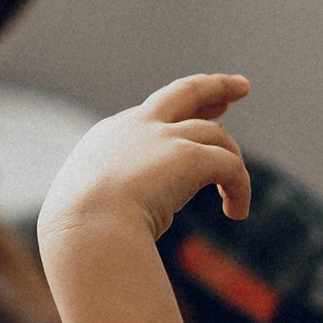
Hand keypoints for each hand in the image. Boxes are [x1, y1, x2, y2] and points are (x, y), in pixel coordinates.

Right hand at [39, 74, 252, 250]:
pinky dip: (239, 189)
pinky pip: (231, 166)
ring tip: (235, 204)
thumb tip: (146, 212)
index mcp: (109, 138)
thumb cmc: (80, 236)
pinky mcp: (188, 156)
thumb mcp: (92, 210)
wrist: (84, 231)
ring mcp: (163, 138)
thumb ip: (119, 202)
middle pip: (184, 91)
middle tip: (242, 86)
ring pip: (216, 134)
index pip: (152, 115)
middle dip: (216, 87)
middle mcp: (137, 127)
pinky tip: (236, 213)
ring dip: (233, 161)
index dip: (180, 115)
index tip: (204, 116)